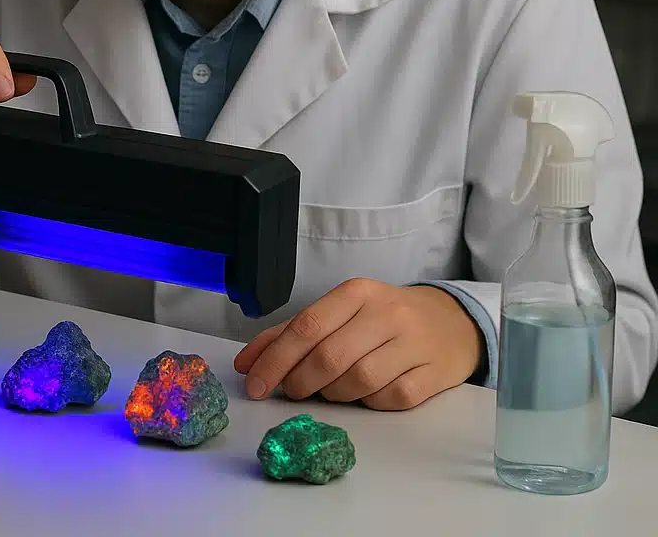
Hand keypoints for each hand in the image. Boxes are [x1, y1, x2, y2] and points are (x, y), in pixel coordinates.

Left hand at [233, 278, 484, 410]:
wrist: (450, 323)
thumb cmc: (382, 318)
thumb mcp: (339, 312)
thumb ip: (291, 333)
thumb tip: (245, 364)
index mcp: (356, 292)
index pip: (307, 325)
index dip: (276, 359)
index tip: (254, 384)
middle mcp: (386, 313)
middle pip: (329, 356)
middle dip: (300, 381)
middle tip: (291, 391)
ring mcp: (412, 344)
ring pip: (357, 381)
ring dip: (333, 394)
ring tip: (329, 389)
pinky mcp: (432, 376)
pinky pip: (388, 399)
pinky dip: (369, 403)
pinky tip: (365, 394)